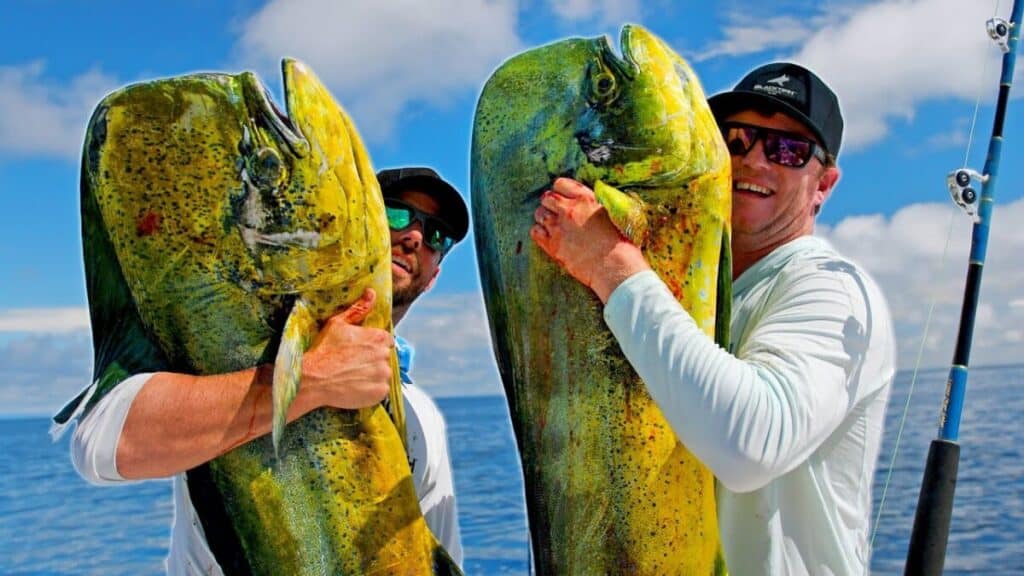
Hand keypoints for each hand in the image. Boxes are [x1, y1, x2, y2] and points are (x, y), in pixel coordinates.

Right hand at [300, 288, 393, 408]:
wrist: (313, 379)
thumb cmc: (324, 349)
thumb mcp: (338, 324)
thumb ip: (359, 309)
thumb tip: (372, 293)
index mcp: (379, 337)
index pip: (386, 341)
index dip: (372, 346)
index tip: (359, 351)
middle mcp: (385, 355)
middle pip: (384, 358)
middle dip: (372, 360)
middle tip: (352, 365)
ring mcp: (383, 375)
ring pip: (382, 374)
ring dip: (372, 376)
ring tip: (352, 377)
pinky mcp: (379, 392)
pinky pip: (380, 391)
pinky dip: (370, 390)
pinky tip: (354, 387)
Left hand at [529, 177, 648, 301]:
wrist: (615, 267)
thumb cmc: (619, 243)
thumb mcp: (610, 214)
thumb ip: (593, 205)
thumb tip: (585, 202)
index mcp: (585, 199)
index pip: (561, 184)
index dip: (560, 190)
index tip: (563, 196)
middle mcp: (569, 210)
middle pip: (547, 198)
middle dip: (550, 203)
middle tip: (555, 211)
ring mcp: (559, 228)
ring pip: (539, 214)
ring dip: (544, 217)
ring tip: (552, 224)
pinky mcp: (553, 246)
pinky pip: (535, 232)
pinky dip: (539, 231)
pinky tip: (548, 236)